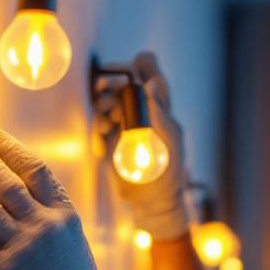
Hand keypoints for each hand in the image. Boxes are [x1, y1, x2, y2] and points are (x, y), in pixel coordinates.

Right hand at [93, 51, 189, 239]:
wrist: (152, 203)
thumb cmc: (169, 171)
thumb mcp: (171, 141)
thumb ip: (161, 113)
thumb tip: (151, 83)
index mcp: (160, 107)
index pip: (150, 74)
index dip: (139, 66)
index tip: (127, 68)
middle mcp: (140, 112)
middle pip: (120, 85)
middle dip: (110, 86)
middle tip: (105, 94)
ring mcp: (123, 126)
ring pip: (105, 104)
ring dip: (102, 110)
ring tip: (106, 128)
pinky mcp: (110, 141)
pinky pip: (98, 130)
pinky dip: (98, 137)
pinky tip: (104, 151)